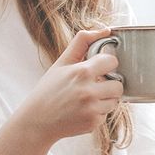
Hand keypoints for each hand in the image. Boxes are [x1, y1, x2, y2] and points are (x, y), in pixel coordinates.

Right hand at [9, 28, 124, 144]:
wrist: (37, 121)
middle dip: (108, 84)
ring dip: (105, 99)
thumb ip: (81, 43)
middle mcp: (89, 91)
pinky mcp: (93, 123)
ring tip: (86, 100)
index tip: (98, 68)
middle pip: (118, 85)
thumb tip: (105, 31)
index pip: (112, 61)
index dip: (106, 64)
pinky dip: (97, 113)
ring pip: (115, 101)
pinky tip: (82, 111)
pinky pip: (106, 114)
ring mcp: (92, 109)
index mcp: (82, 72)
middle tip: (93, 86)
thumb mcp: (61, 63)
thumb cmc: (48, 90)